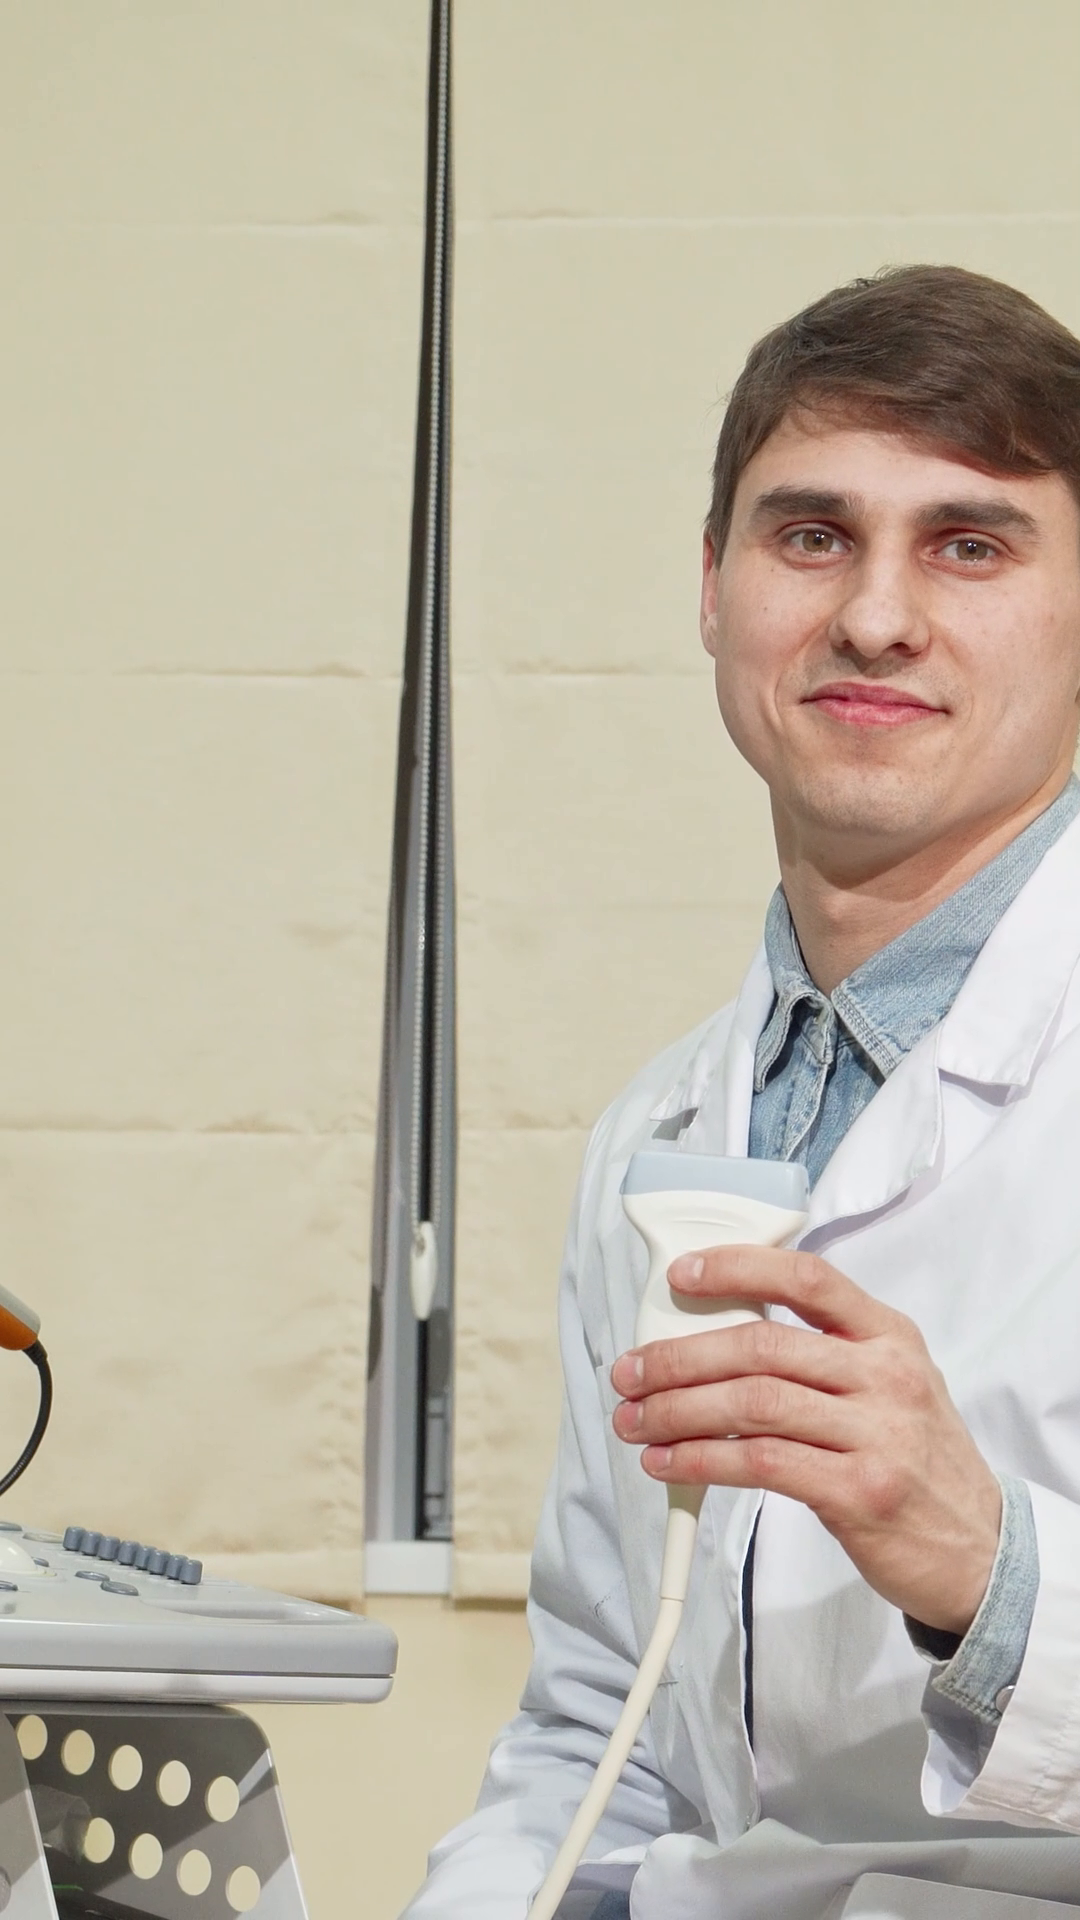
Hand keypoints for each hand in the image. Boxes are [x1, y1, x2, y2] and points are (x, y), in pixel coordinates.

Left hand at [610, 1245, 1001, 1634]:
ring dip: (676, 1410)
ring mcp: (876, 1435)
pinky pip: (759, 1464)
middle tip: (631, 1373)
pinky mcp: (858, 1493)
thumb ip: (823, 1356)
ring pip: (752, 1404)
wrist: (979, 1547)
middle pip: (762, 1347)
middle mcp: (886, 1376)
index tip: (681, 1276)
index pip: (808, 1278)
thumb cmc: (916, 1459)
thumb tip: (716, 1341)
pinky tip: (669, 1462)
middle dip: (680, 1358)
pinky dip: (700, 1460)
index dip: (737, 1268)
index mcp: (890, 1336)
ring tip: (635, 1421)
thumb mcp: (891, 1385)